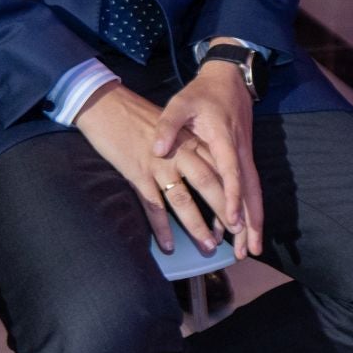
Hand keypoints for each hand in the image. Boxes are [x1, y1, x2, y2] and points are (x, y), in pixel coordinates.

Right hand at [74, 84, 226, 255]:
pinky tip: (167, 245)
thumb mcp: (171, 127)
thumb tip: (206, 173)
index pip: (219, 167)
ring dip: (196, 225)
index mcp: (189, 140)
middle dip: (223, 211)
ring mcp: (158, 164)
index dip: (233, 191)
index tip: (244, 211)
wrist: (108, 106)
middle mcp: (178, 152)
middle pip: (208, 184)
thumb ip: (189, 147)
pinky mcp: (138, 173)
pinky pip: (153, 205)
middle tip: (236, 234)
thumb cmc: (139, 118)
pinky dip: (161, 228)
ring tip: (208, 246)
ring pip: (183, 200)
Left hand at [152, 58, 263, 257]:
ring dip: (254, 221)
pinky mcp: (244, 157)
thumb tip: (157, 148)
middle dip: (251, 222)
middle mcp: (240, 151)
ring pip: (254, 192)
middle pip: (250, 191)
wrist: (228, 78)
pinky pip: (249, 187)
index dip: (232, 196)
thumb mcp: (181, 103)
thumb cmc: (202, 93)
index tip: (231, 220)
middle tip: (249, 250)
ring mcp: (245, 155)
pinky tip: (240, 227)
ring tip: (251, 248)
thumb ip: (168, 125)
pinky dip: (248, 209)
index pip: (231, 171)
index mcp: (223, 139)